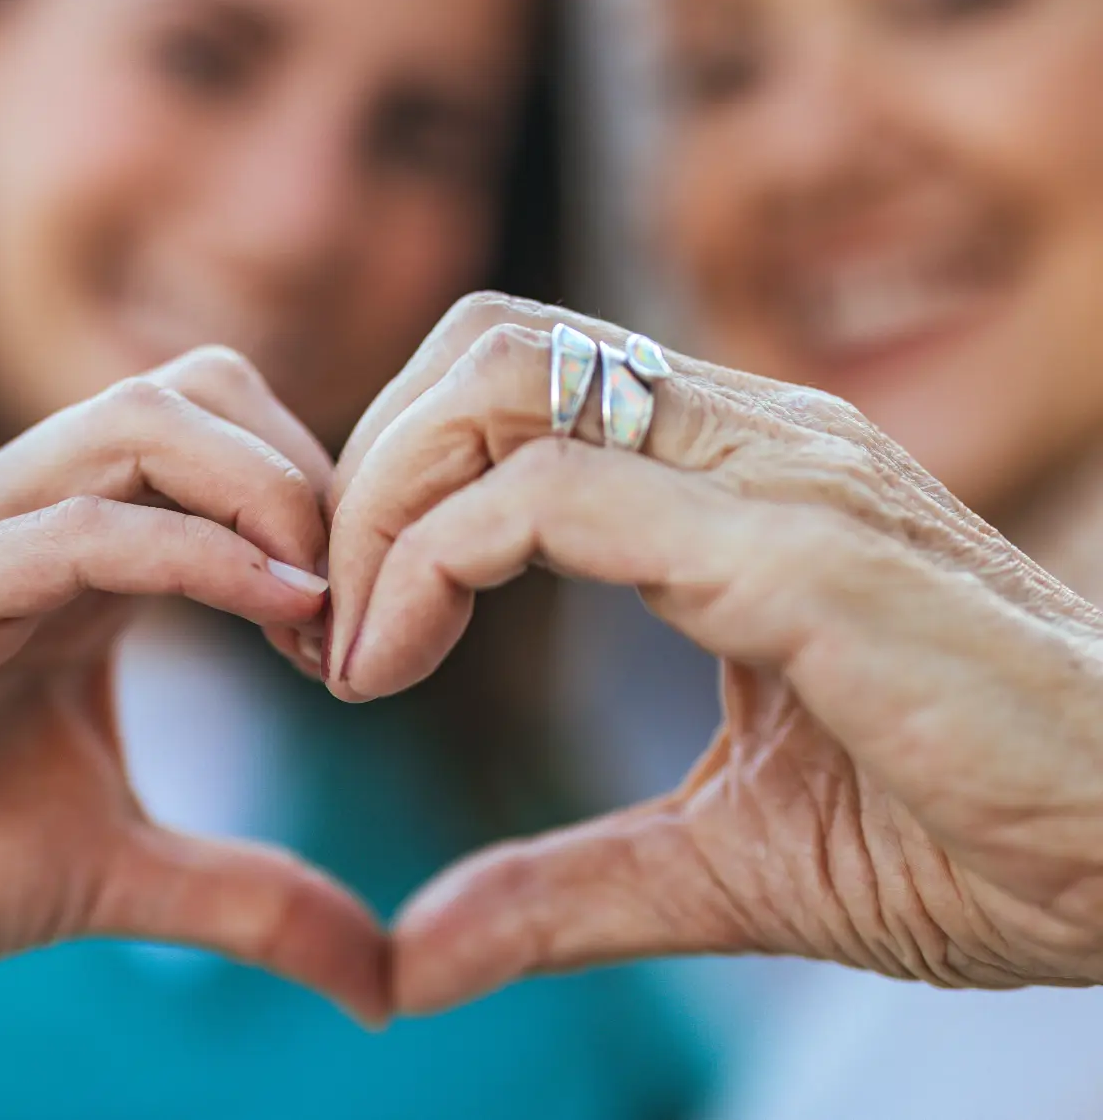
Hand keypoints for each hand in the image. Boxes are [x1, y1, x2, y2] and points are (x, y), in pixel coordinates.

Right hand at [0, 347, 384, 1087]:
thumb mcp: (114, 873)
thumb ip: (248, 900)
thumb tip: (382, 984)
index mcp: (73, 555)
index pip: (221, 436)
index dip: (323, 508)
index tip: (372, 631)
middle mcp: (20, 519)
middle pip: (195, 389)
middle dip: (309, 473)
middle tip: (362, 601)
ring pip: (136, 423)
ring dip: (264, 491)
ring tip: (323, 600)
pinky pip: (70, 528)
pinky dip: (192, 553)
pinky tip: (278, 612)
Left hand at [326, 293, 1102, 1013]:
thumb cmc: (973, 838)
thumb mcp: (721, 864)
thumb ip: (561, 888)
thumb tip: (413, 959)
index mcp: (733, 479)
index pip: (513, 386)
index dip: (396, 484)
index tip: (354, 632)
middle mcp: (751, 440)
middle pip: (484, 344)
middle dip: (366, 466)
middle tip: (331, 621)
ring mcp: (780, 475)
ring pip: (501, 380)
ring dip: (381, 500)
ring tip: (356, 647)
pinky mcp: (800, 552)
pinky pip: (553, 498)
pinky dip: (435, 564)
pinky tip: (398, 667)